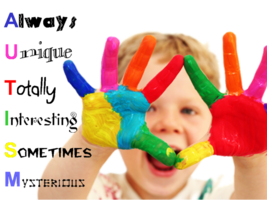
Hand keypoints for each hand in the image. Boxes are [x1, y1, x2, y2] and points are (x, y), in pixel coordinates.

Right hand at [62, 35, 183, 165]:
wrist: (101, 137)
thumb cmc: (122, 134)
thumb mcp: (139, 140)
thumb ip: (156, 147)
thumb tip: (175, 160)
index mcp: (138, 101)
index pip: (157, 87)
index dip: (168, 74)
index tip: (181, 59)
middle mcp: (124, 93)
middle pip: (135, 72)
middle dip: (143, 57)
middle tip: (151, 39)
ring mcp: (107, 94)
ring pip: (108, 72)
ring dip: (109, 57)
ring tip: (111, 40)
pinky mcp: (92, 99)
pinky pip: (81, 86)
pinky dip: (75, 77)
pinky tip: (67, 64)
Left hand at [175, 31, 266, 169]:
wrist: (250, 147)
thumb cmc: (230, 144)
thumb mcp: (212, 146)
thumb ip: (196, 151)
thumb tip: (177, 162)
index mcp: (219, 104)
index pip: (204, 87)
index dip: (196, 74)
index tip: (186, 58)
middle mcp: (235, 98)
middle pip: (232, 74)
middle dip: (231, 54)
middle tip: (228, 33)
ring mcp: (251, 101)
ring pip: (257, 79)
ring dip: (262, 64)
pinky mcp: (264, 108)